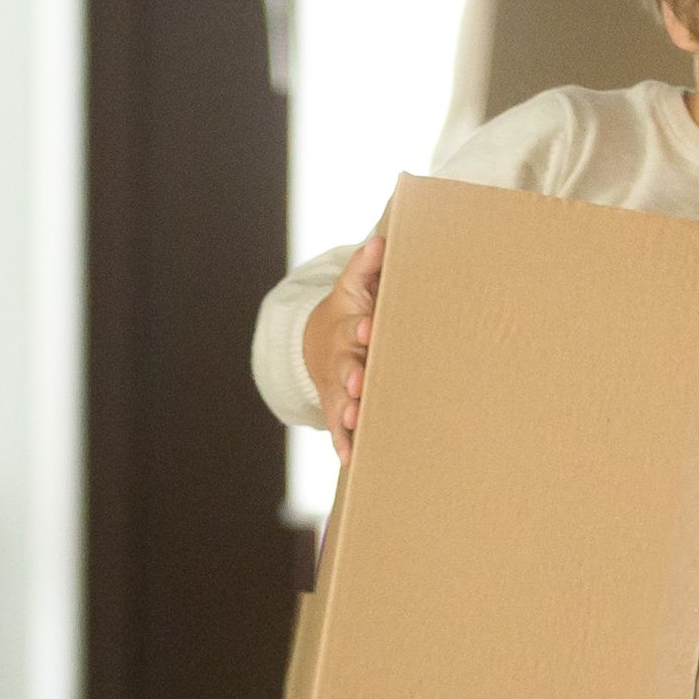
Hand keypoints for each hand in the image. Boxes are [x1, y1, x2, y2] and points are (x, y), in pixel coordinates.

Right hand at [302, 229, 386, 443]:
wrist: (318, 342)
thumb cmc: (351, 312)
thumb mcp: (354, 287)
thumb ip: (366, 267)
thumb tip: (381, 241)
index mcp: (349, 327)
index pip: (353, 326)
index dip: (359, 328)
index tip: (367, 327)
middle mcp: (341, 358)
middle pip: (345, 366)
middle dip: (352, 372)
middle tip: (359, 380)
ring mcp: (336, 385)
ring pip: (340, 398)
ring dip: (347, 409)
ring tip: (353, 419)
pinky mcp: (336, 408)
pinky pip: (338, 428)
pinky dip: (342, 442)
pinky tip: (349, 457)